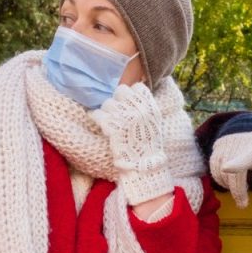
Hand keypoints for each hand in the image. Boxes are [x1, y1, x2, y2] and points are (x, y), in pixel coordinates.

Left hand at [92, 83, 173, 205]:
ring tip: (110, 121)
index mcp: (150, 107)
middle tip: (117, 112)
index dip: (131, 94)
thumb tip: (133, 97)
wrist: (144, 165)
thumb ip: (145, 108)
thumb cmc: (150, 146)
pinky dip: (97, 118)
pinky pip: (98, 114)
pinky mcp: (112, 127)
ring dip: (107, 111)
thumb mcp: (154, 123)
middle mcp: (137, 109)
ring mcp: (124, 117)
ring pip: (107, 103)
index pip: (137, 87)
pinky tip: (101, 124)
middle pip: (120, 91)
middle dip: (117, 100)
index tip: (129, 102)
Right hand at [209, 132, 251, 208]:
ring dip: (227, 185)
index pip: (245, 157)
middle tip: (243, 204)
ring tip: (238, 189)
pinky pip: (213, 166)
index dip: (235, 163)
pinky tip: (229, 181)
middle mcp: (238, 144)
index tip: (227, 168)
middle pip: (232, 172)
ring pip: (220, 170)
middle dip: (237, 190)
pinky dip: (220, 178)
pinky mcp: (217, 146)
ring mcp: (226, 144)